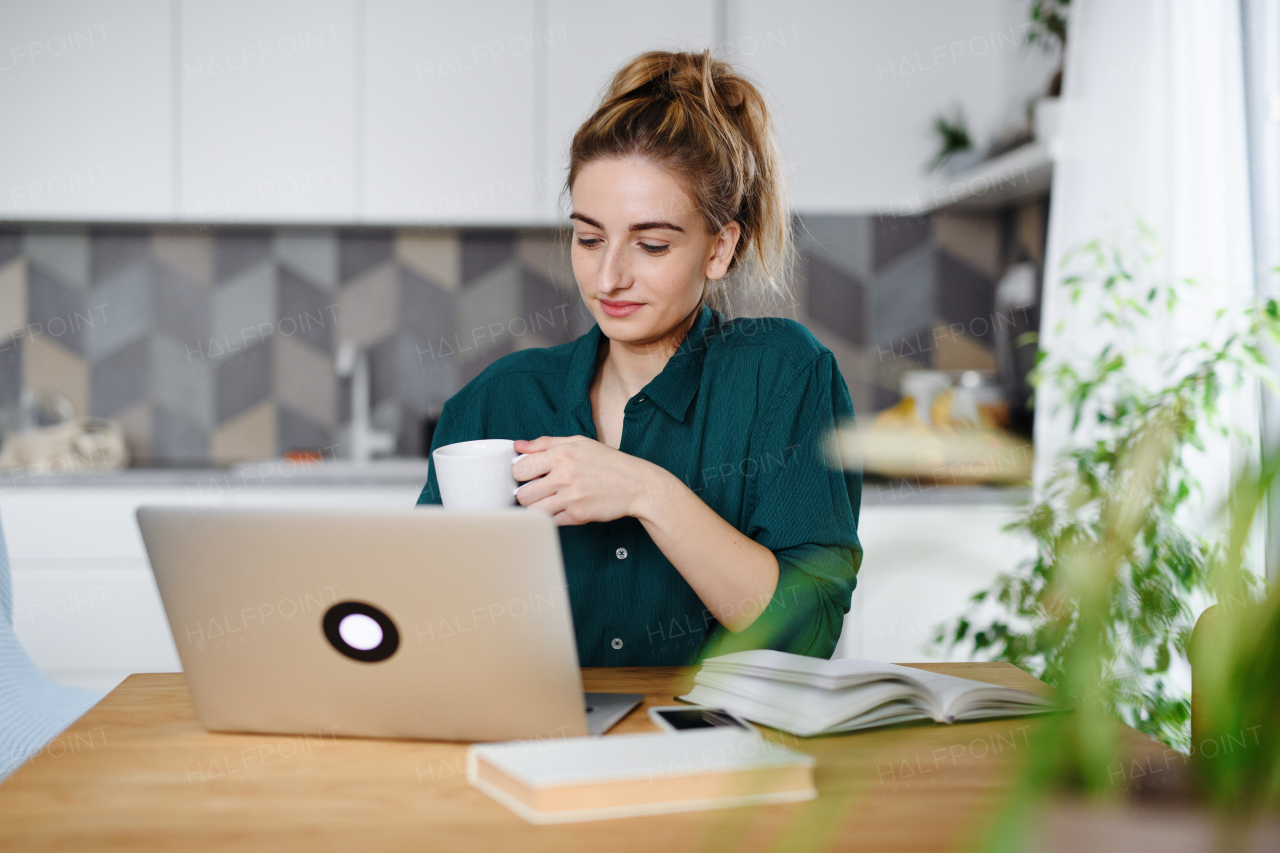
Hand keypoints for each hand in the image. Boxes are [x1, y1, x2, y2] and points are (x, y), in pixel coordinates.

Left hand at [512, 436, 668, 525]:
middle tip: (535, 491)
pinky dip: (552, 517)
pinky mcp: (578, 515)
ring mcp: (571, 497)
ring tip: (546, 501)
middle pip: (522, 493)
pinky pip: (550, 521)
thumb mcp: (579, 443)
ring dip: (536, 507)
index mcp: (562, 454)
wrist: (637, 485)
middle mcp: (564, 475)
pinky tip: (561, 509)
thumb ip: (546, 443)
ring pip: (533, 510)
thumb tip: (518, 446)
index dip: (519, 474)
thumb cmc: (608, 463)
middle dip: (524, 494)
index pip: (520, 468)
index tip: (526, 476)